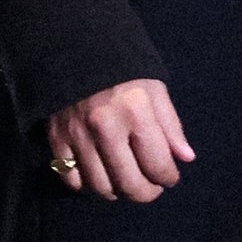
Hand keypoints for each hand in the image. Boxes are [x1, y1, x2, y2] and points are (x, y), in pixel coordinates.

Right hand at [44, 80, 194, 203]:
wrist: (74, 47)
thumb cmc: (122, 69)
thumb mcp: (154, 88)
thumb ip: (170, 125)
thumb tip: (186, 158)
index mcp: (135, 111)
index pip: (157, 165)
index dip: (168, 178)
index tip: (169, 177)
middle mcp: (105, 127)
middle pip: (128, 184)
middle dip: (146, 194)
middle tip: (151, 188)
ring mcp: (77, 135)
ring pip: (100, 187)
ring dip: (117, 192)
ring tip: (126, 181)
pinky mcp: (56, 138)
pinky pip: (72, 179)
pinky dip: (87, 185)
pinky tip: (99, 173)